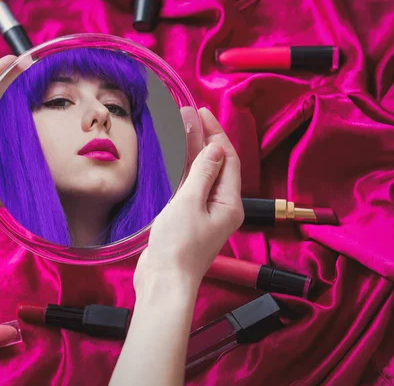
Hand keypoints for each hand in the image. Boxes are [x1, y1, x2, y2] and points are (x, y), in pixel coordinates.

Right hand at [134, 107, 243, 291]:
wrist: (163, 281)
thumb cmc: (178, 246)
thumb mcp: (190, 203)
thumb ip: (203, 173)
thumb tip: (216, 148)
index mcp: (229, 203)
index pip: (228, 159)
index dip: (216, 133)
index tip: (202, 112)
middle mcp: (220, 206)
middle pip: (216, 164)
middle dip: (204, 138)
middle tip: (189, 115)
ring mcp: (203, 212)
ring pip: (201, 174)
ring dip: (192, 151)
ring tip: (180, 127)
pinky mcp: (187, 218)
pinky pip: (189, 186)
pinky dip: (182, 169)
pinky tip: (173, 156)